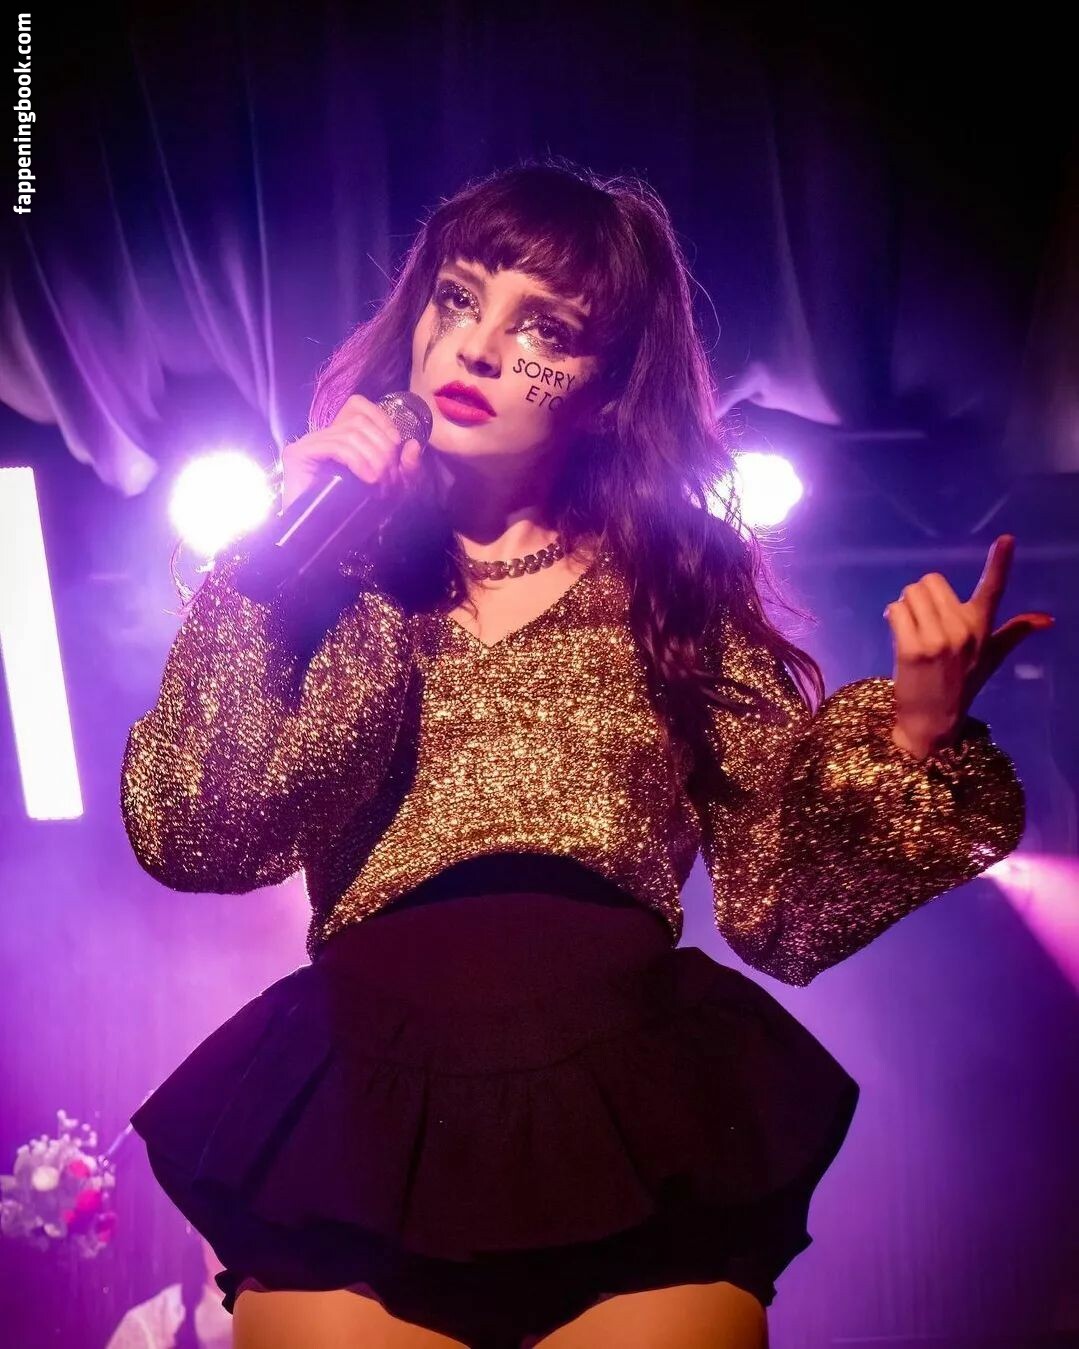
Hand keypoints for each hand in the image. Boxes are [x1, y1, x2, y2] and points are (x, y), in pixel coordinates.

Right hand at [279, 394, 423, 510]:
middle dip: (383, 449)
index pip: (358, 406)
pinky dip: (357, 460)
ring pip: (350, 434)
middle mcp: (322, 435)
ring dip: (373, 459)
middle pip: (359, 422)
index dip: (382, 419)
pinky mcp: (298, 454)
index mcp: (340, 437)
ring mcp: (308, 443)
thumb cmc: (354, 516)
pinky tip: (368, 478)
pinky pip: (336, 447)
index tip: (397, 445)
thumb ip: (406, 470)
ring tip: (379, 484)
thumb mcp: (390, 490)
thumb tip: (414, 445)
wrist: (320, 540)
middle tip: (390, 480)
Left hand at [883, 534, 1053, 758]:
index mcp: (981, 627)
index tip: (1007, 539)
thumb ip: (1015, 632)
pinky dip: (892, 617)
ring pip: (910, 593)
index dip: (1000, 562)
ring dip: (905, 606)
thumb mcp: (991, 657)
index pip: (994, 589)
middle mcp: (963, 630)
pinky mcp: (912, 649)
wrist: (932, 722)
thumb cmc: (961, 684)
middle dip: (921, 596)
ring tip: (912, 630)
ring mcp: (938, 640)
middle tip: (924, 621)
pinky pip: (896, 611)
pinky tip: (898, 634)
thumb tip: (1047, 619)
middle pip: (930, 582)